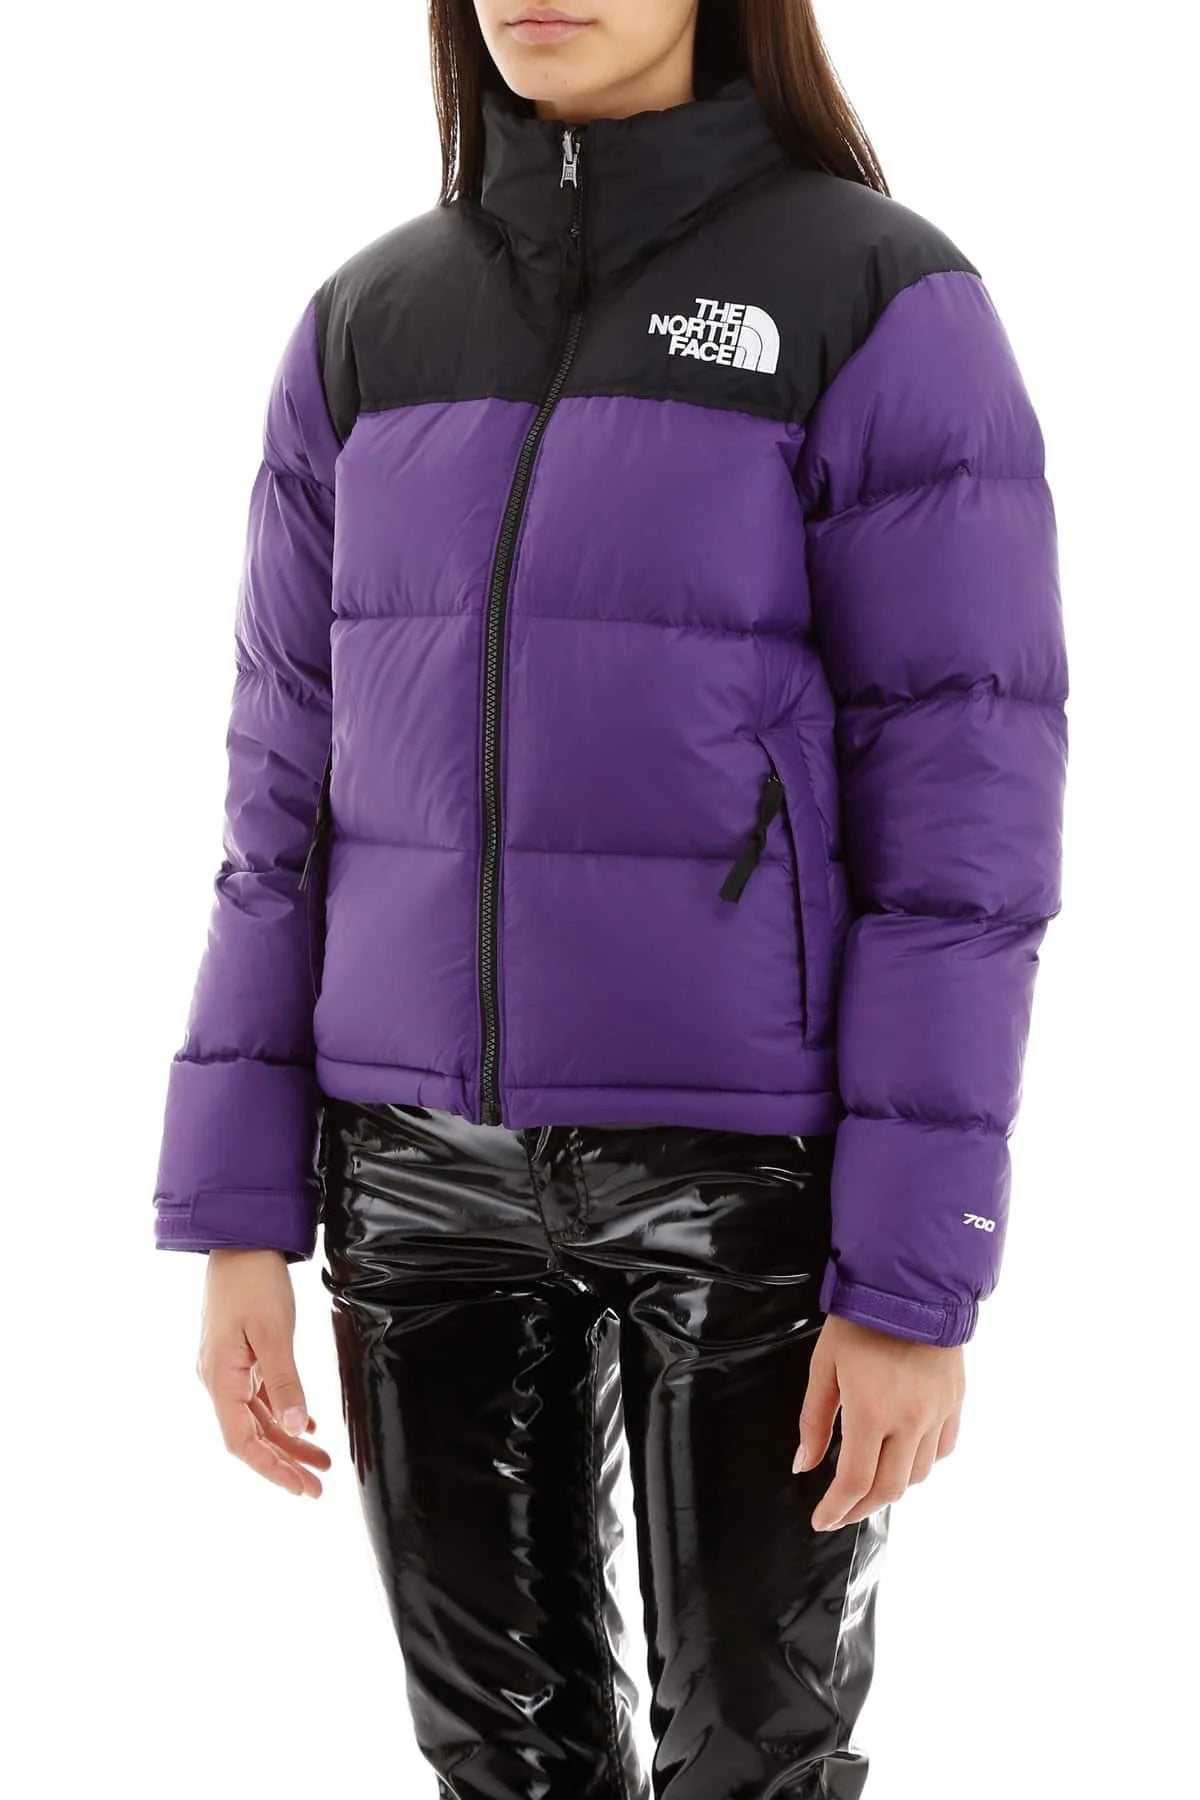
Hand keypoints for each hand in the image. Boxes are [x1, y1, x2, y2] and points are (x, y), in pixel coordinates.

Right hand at [197, 1248, 331, 1496]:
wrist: (241, 1238)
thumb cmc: (254, 1280)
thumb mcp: (274, 1332)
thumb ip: (285, 1382)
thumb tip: (295, 1428)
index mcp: (220, 1377)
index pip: (243, 1440)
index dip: (272, 1469)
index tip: (303, 1488)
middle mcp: (218, 1378)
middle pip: (250, 1434)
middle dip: (284, 1462)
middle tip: (318, 1485)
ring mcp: (226, 1367)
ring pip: (257, 1417)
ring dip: (287, 1439)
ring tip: (321, 1459)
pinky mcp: (238, 1354)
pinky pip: (258, 1395)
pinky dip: (281, 1412)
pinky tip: (305, 1424)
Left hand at [793, 1315, 963, 1529]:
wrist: (911, 1285)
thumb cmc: (859, 1321)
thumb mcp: (824, 1366)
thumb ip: (814, 1421)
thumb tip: (804, 1466)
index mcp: (872, 1413)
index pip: (855, 1482)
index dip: (837, 1508)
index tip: (821, 1520)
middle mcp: (910, 1421)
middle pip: (889, 1489)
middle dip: (862, 1508)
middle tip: (842, 1511)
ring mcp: (938, 1413)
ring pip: (918, 1473)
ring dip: (892, 1486)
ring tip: (869, 1483)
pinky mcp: (955, 1401)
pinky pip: (942, 1448)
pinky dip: (922, 1462)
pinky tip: (904, 1456)